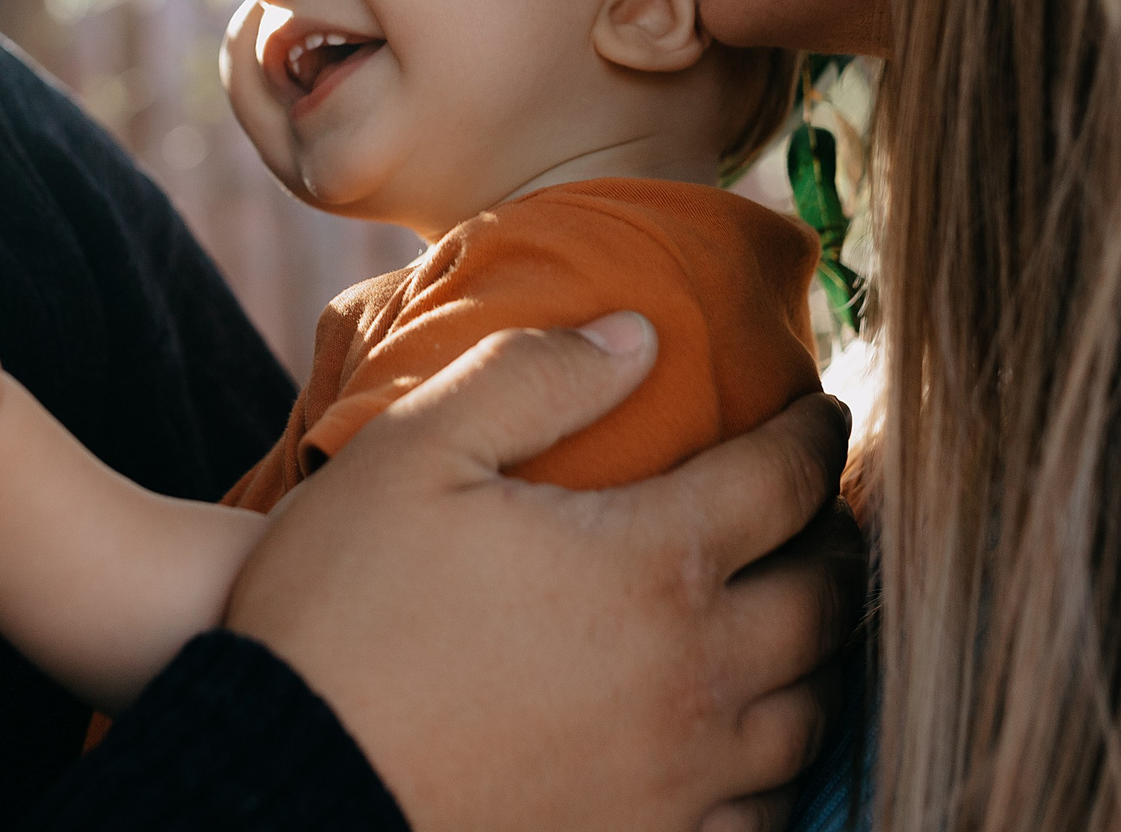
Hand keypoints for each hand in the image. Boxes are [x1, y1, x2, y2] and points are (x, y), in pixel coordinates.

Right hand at [227, 313, 858, 831]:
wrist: (283, 785)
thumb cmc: (340, 612)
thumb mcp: (411, 453)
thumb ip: (532, 376)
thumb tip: (638, 336)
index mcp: (652, 562)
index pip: (784, 482)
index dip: (815, 434)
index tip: (822, 411)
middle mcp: (691, 675)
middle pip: (824, 600)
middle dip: (838, 540)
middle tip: (825, 508)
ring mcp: (676, 780)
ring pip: (808, 714)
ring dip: (823, 653)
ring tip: (803, 614)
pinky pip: (762, 812)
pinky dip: (779, 763)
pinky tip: (749, 734)